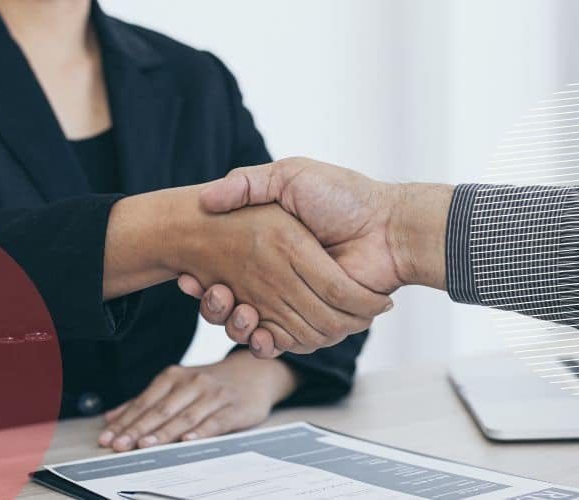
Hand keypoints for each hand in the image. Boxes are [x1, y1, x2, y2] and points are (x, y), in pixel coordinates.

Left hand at [97, 351, 296, 451]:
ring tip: (145, 444)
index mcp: (175, 376)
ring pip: (185, 416)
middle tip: (120, 445)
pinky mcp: (234, 408)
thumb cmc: (211, 383)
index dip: (125, 421)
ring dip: (163, 432)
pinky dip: (201, 431)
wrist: (256, 373)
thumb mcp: (178, 385)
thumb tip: (111, 418)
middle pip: (161, 409)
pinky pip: (215, 422)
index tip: (108, 437)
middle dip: (138, 429)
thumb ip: (146, 402)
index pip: (145, 402)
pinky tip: (188, 440)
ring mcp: (214, 395)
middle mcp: (193, 383)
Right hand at [178, 158, 453, 356]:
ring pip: (253, 327)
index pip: (225, 271)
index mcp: (272, 248)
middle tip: (211, 293)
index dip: (204, 279)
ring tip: (231, 308)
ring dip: (235, 324)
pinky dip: (266, 342)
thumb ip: (248, 183)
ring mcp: (299, 302)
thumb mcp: (289, 176)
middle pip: (234, 305)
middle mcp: (281, 278)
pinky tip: (256, 330)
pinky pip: (286, 341)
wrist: (388, 225)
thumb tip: (206, 198)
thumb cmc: (342, 195)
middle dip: (215, 305)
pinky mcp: (318, 322)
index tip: (189, 276)